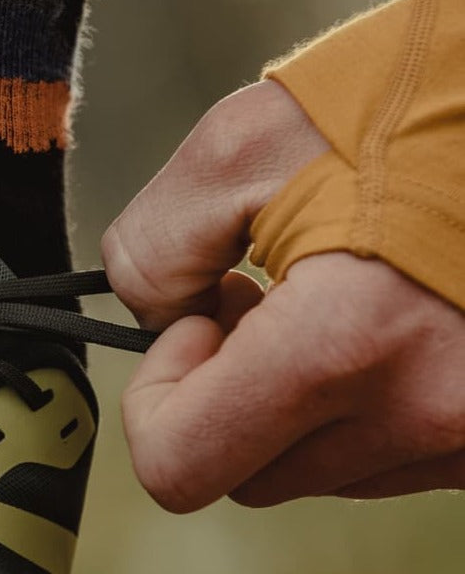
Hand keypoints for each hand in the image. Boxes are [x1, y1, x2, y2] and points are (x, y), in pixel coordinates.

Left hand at [102, 79, 464, 510]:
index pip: (182, 468)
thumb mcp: (240, 149)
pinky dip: (365, 403)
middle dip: (224, 394)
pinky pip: (397, 456)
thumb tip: (148, 318)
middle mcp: (426, 412)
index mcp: (346, 344)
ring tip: (335, 291)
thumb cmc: (409, 98)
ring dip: (297, 399)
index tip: (200, 314)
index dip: (158, 395)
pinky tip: (388, 318)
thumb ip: (155, 250)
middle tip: (255, 294)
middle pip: (248, 476)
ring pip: (322, 469)